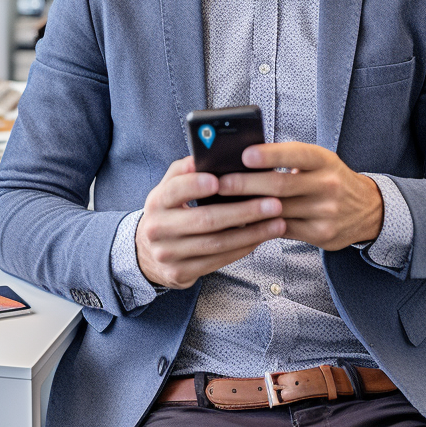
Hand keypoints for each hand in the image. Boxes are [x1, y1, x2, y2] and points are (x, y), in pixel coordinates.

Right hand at [135, 156, 285, 289]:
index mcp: (157, 201)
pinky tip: (260, 238)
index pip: (174, 190)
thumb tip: (209, 153)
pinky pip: (218, 261)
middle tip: (273, 203)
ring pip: (216, 244)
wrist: (148, 252)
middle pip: (205, 220)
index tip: (218, 180)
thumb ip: (186, 171)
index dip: (195, 185)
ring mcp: (168, 254)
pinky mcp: (181, 273)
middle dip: (243, 211)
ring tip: (277, 222)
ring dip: (251, 233)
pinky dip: (242, 248)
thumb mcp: (170, 189)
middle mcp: (158, 228)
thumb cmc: (170, 210)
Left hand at [218, 143, 382, 250]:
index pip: (295, 154)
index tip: (245, 154)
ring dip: (248, 208)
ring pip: (278, 210)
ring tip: (223, 204)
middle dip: (247, 184)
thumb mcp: (319, 161)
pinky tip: (242, 222)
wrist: (368, 209)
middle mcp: (327, 185)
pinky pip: (283, 230)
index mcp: (324, 160)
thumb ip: (288, 160)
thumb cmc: (331, 179)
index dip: (270, 154)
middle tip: (221, 183)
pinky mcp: (321, 234)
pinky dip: (260, 226)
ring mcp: (326, 212)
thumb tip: (243, 160)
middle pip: (281, 185)